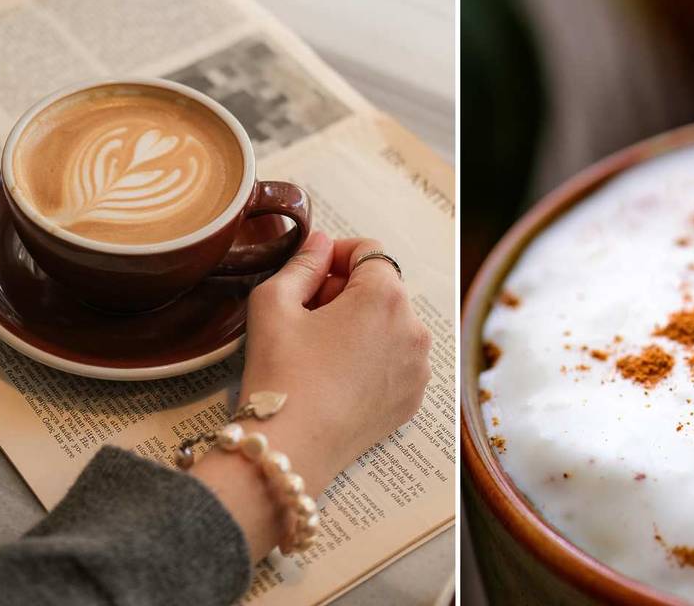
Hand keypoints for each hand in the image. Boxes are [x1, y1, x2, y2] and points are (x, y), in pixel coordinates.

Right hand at [191, 231, 431, 556]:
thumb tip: (321, 243)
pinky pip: (397, 359)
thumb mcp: (274, 302)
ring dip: (361, 323)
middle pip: (382, 287)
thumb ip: (302, 262)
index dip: (333, 256)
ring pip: (391, 324)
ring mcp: (419, 366)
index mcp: (385, 296)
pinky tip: (337, 376)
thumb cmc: (280, 374)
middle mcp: (414, 327)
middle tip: (306, 315)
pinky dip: (373, 357)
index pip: (368, 250)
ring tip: (320, 348)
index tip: (308, 275)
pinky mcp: (413, 398)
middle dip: (346, 291)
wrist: (290, 449)